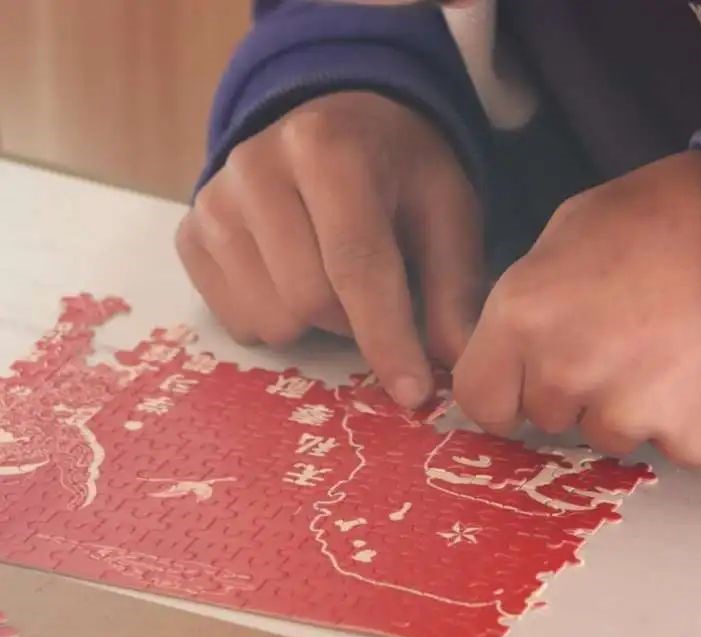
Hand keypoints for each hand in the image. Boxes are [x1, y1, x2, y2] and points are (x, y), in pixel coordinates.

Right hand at [176, 91, 482, 407]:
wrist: (335, 124)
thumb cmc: (399, 174)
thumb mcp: (446, 213)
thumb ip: (453, 289)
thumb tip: (457, 369)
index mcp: (330, 148)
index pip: (356, 262)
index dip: (388, 337)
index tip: (415, 394)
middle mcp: (257, 166)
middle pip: (309, 299)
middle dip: (353, 323)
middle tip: (372, 299)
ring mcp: (213, 202)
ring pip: (268, 318)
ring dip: (312, 324)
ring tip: (331, 281)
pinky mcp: (189, 233)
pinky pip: (235, 319)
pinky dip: (274, 319)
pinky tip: (291, 279)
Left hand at [453, 151, 700, 468]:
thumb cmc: (659, 215)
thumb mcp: (568, 234)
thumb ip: (526, 303)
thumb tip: (512, 350)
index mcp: (524, 317)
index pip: (480, 400)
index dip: (503, 391)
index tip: (525, 382)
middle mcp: (567, 374)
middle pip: (546, 417)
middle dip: (571, 390)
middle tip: (617, 341)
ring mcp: (632, 411)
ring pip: (609, 434)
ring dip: (629, 406)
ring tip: (669, 348)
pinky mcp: (696, 437)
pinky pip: (673, 444)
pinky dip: (687, 420)